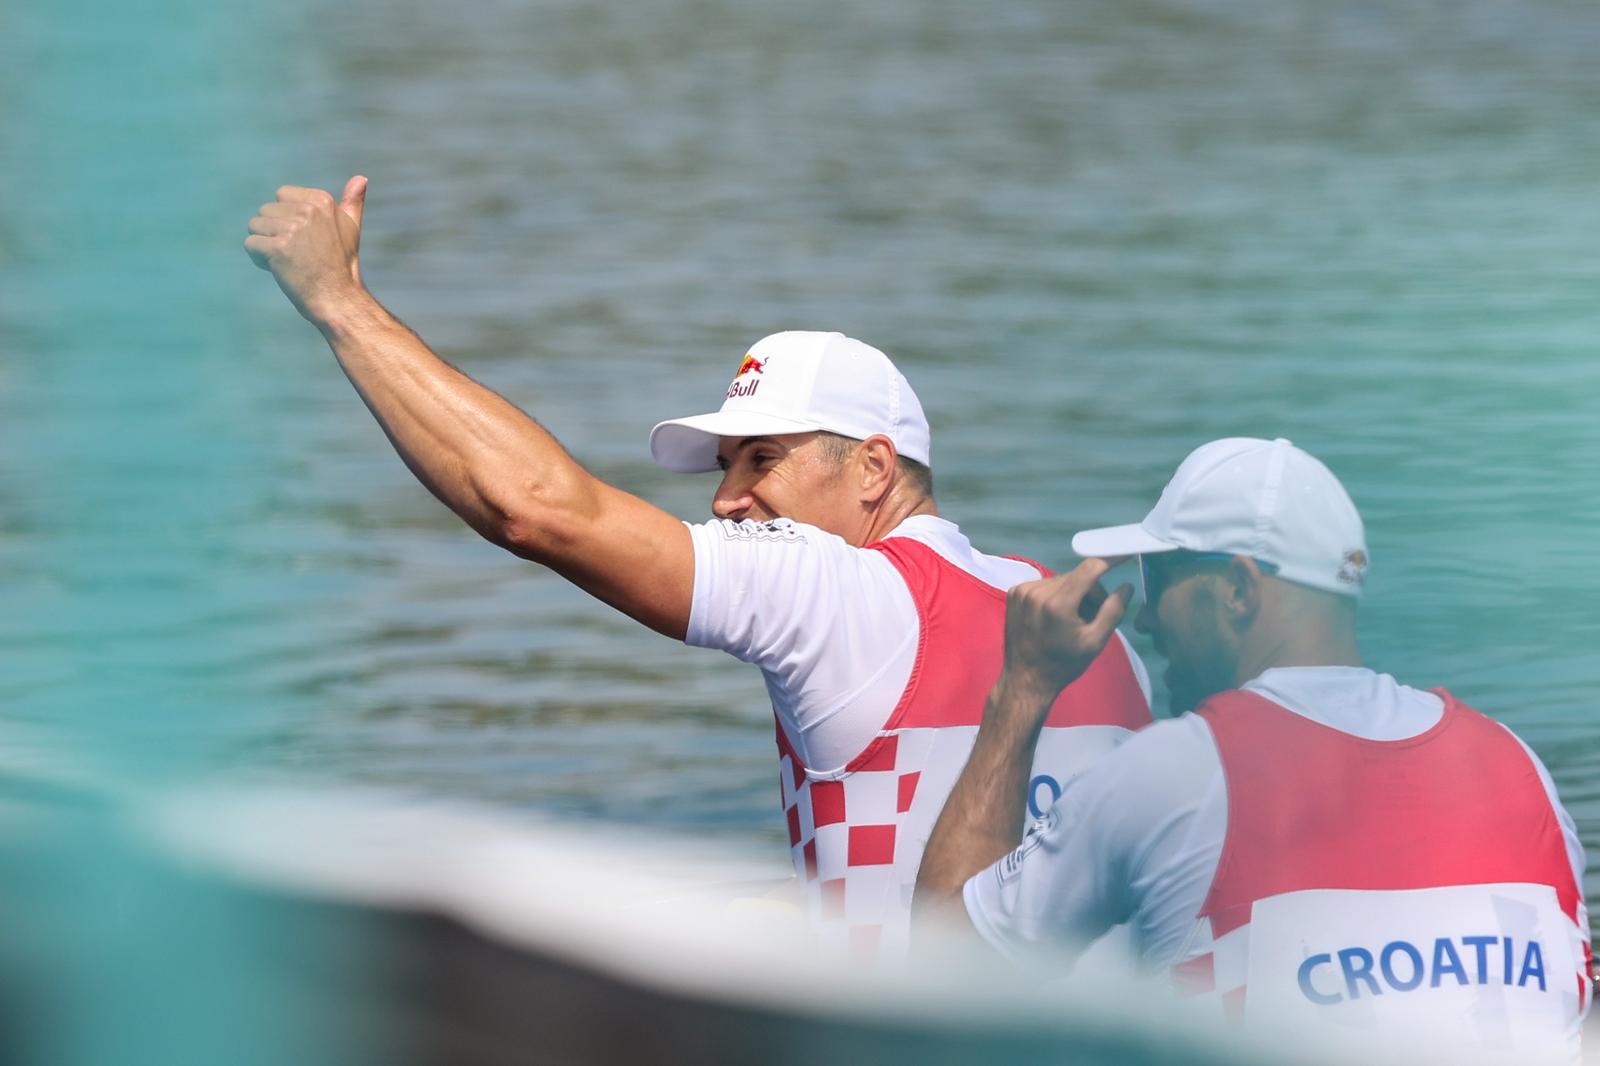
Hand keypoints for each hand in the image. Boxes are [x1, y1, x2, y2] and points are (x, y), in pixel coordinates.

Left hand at [245, 176, 367, 323]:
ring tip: (288, 261)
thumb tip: (361, 178)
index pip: (281, 196)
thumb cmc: (342, 265)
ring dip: (265, 245)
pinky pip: (250, 245)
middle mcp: (307, 210)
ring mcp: (292, 228)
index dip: (287, 218)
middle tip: (297, 254)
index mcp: (321, 200)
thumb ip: (352, 201)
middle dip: (274, 232)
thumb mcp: (351, 228)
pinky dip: (258, 259)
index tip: (305, 238)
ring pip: (255, 226)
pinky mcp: (278, 248)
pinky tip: (279, 269)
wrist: (338, 298)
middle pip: (265, 211)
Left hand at [999, 558, 1132, 707]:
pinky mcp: (1014, 592)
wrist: (1025, 679)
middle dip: (1090, 593)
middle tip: (1091, 618)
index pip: (1090, 568)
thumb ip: (1114, 610)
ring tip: (1070, 621)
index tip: (1126, 553)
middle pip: (1078, 577)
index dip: (1110, 559)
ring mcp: (1022, 590)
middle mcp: (1037, 592)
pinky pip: (1046, 584)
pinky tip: (1054, 617)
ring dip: (1073, 594)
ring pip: (1062, 580)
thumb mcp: (1095, 642)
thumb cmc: (1063, 664)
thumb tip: (1127, 585)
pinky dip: (1056, 595)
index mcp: (1058, 605)